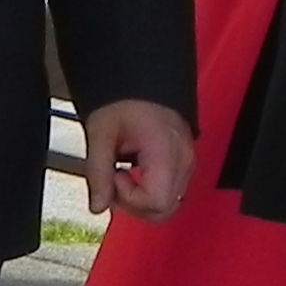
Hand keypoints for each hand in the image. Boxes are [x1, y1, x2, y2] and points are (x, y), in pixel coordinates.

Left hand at [83, 97, 194, 222]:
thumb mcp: (101, 134)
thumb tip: (98, 205)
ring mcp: (187, 160)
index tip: (114, 176)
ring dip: (143, 199)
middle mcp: (183, 160)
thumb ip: (98, 172)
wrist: (141, 77)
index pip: (156, 202)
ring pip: (170, 203)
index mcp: (166, 152)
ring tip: (123, 175)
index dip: (129, 198)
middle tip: (115, 182)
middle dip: (135, 205)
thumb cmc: (124, 99)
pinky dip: (152, 189)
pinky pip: (172, 189)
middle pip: (166, 209)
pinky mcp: (185, 160)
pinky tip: (135, 172)